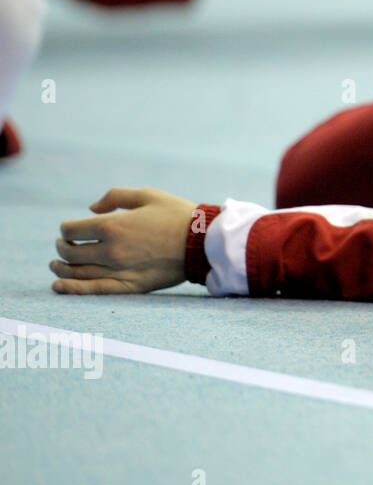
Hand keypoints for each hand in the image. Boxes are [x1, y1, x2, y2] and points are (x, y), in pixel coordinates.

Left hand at [51, 187, 195, 293]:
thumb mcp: (147, 194)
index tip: (72, 228)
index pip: (71, 230)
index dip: (67, 228)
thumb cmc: (177, 215)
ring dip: (61, 267)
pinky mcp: (131, 286)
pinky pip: (95, 290)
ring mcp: (120, 270)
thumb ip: (114, 197)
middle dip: (62, 246)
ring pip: (77, 272)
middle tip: (65, 244)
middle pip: (70, 252)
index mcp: (113, 225)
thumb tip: (91, 209)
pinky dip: (73, 289)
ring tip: (56, 264)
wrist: (204, 242)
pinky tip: (58, 286)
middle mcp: (111, 250)